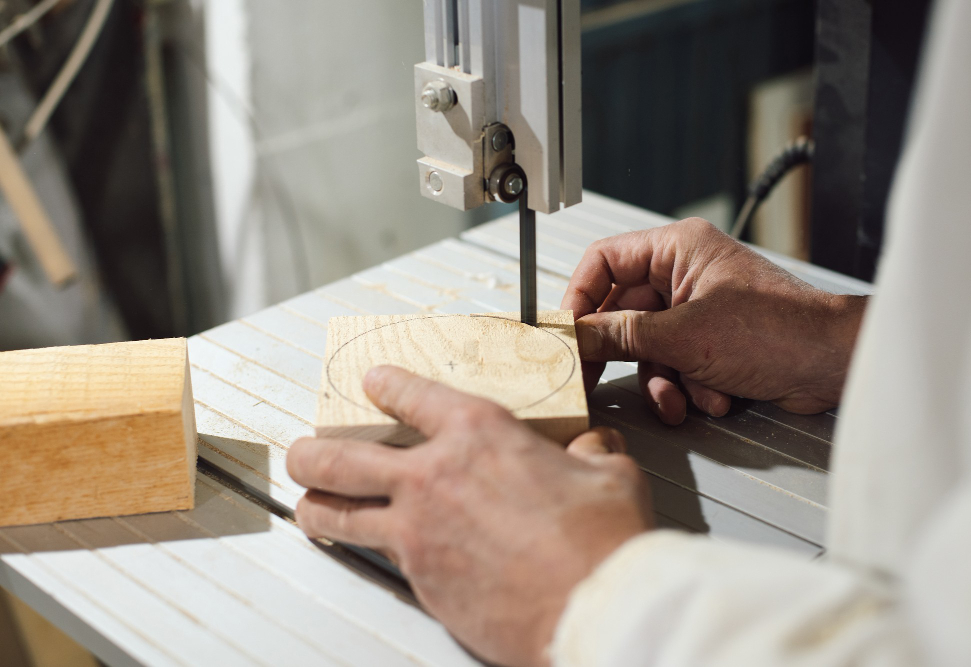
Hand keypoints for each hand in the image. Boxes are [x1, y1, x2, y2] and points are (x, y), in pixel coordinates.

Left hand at [288, 366, 653, 666]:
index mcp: (479, 433)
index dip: (386, 384)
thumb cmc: (601, 541)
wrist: (594, 607)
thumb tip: (592, 449)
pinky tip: (376, 554)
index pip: (412, 395)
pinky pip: (382, 560)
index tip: (374, 381)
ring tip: (308, 506)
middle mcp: (434, 477)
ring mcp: (417, 533)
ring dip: (316, 506)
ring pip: (338, 514)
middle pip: (341, 458)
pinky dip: (372, 553)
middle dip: (312, 452)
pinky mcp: (420, 582)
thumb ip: (589, 452)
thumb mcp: (608, 473)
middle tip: (303, 452)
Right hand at [561, 218, 866, 423]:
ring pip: (648, 347)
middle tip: (595, 377)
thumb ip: (623, 335)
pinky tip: (712, 395)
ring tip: (680, 397)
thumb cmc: (781, 329)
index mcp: (677, 249)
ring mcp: (698, 309)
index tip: (566, 331)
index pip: (605, 261)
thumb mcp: (685, 336)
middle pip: (624, 312)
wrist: (833, 365)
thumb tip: (578, 336)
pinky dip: (688, 386)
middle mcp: (685, 274)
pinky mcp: (712, 342)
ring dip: (663, 379)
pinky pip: (675, 364)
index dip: (580, 297)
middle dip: (626, 354)